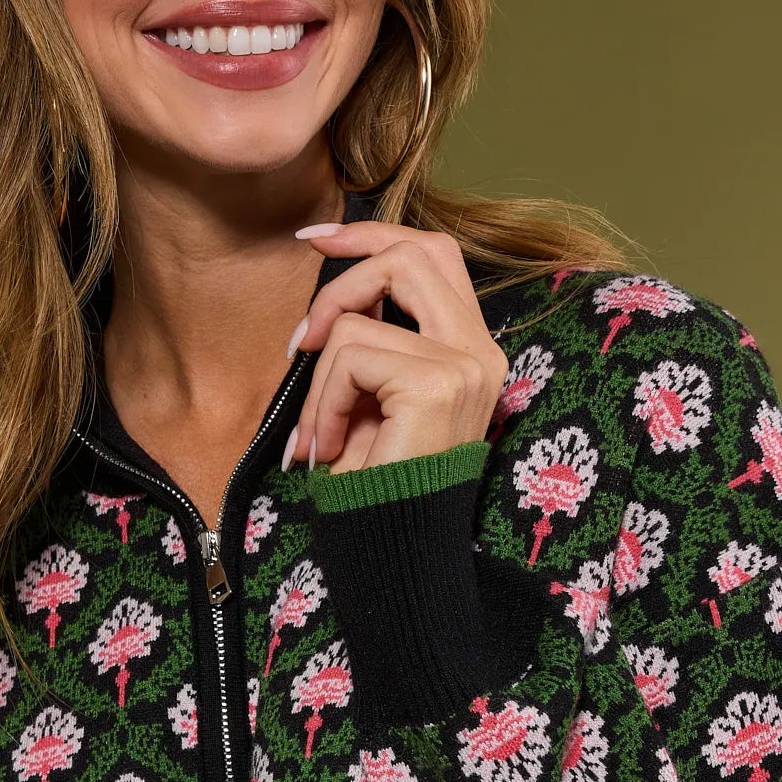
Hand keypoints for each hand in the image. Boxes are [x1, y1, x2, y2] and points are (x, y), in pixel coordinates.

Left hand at [280, 219, 508, 474]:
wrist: (392, 545)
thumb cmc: (377, 481)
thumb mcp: (370, 398)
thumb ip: (367, 342)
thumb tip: (324, 304)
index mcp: (471, 349)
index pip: (432, 255)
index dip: (371, 236)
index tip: (314, 240)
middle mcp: (480, 351)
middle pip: (413, 254)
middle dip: (343, 279)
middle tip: (301, 337)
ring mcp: (465, 364)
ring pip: (359, 318)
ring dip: (320, 376)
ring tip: (321, 430)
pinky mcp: (437, 382)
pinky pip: (349, 356)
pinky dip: (324, 401)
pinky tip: (331, 445)